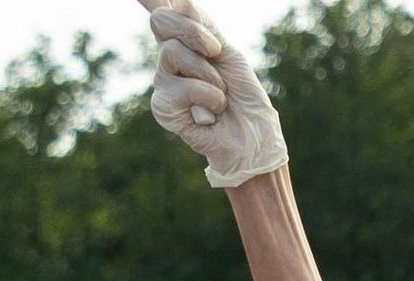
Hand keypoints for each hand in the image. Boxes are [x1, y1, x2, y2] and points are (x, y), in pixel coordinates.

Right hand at [145, 8, 288, 189]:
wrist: (252, 136)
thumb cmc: (243, 95)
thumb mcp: (227, 53)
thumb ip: (201, 26)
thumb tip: (179, 0)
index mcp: (185, 41)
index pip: (164, 10)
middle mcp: (169, 58)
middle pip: (161, 21)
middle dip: (194, 31)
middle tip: (216, 51)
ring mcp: (163, 81)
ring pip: (173, 53)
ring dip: (209, 75)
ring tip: (219, 95)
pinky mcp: (162, 106)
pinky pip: (183, 87)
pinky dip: (208, 98)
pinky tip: (211, 114)